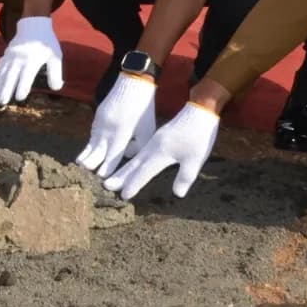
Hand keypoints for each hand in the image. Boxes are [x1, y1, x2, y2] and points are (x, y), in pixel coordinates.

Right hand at [0, 15, 62, 104]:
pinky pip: (0, 67)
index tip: (20, 98)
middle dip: (5, 89)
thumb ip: (55, 72)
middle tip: (1, 103)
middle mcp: (19, 58)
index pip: (26, 75)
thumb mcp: (55, 56)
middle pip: (10, 75)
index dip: (23, 87)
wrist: (34, 25)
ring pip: (2, 73)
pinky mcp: (6, 54)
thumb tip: (56, 88)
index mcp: (32, 59)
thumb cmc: (47, 43)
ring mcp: (11, 55)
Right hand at [76, 72, 156, 175]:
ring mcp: (101, 120)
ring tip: (80, 165)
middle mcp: (109, 127)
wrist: (133, 81)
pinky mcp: (98, 115)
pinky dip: (90, 142)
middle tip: (85, 176)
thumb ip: (139, 145)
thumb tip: (128, 155)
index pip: (113, 154)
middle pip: (96, 150)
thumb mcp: (148, 128)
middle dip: (91, 163)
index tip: (102, 179)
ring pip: (92, 141)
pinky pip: (93, 132)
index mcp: (123, 131)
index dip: (107, 167)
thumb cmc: (144, 107)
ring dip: (87, 154)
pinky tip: (87, 150)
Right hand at [103, 101, 220, 199]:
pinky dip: (130, 160)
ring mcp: (154, 141)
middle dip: (121, 176)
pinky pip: (139, 151)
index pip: (144, 171)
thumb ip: (185, 176)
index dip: (134, 183)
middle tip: (106, 186)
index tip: (123, 194)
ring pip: (135, 158)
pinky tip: (127, 164)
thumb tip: (177, 194)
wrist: (199, 111)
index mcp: (161, 151)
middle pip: (134, 164)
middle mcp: (153, 147)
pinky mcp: (157, 138)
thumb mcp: (196, 159)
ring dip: (124, 169)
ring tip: (112, 178)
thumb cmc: (199, 135)